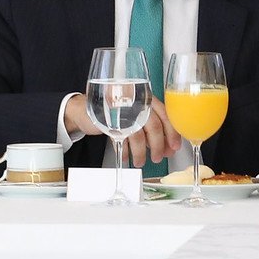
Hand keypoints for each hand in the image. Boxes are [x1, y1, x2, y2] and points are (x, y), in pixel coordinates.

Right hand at [64, 94, 180, 167]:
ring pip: (138, 134)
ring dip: (141, 152)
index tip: (174, 147)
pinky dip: (126, 151)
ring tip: (140, 161)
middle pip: (153, 125)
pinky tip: (127, 156)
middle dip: (158, 146)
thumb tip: (168, 144)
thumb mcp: (135, 112)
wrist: (84, 109)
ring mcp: (121, 110)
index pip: (166, 114)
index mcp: (145, 98)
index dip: (172, 133)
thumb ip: (151, 124)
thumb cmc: (114, 112)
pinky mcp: (108, 120)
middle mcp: (135, 101)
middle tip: (158, 157)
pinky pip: (121, 139)